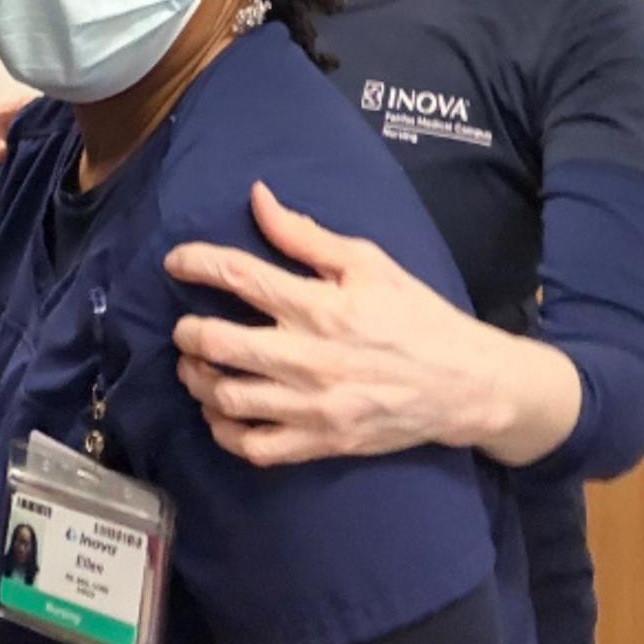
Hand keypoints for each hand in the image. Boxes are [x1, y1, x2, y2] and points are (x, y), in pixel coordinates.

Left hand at [164, 181, 543, 465]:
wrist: (467, 384)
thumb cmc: (416, 316)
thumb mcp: (369, 263)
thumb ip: (306, 236)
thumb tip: (257, 197)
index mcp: (320, 305)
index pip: (239, 276)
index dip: (195, 263)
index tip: (176, 261)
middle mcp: (309, 356)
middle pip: (218, 343)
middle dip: (188, 331)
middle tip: (187, 326)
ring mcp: (313, 405)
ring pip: (227, 397)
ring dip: (198, 379)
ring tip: (197, 366)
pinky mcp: (321, 442)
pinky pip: (254, 446)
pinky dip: (224, 431)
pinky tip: (220, 412)